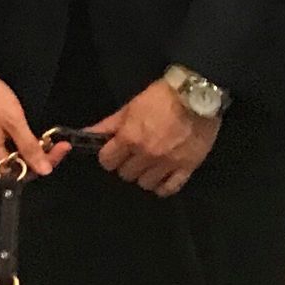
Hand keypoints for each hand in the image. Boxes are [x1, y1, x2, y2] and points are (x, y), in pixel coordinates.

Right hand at [0, 73, 56, 175]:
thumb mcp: (15, 121)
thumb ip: (29, 147)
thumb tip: (43, 170)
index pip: (17, 175)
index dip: (40, 167)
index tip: (57, 152)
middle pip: (13, 167)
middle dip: (37, 157)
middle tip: (55, 144)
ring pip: (7, 156)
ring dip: (28, 149)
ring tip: (44, 138)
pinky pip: (0, 146)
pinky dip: (15, 142)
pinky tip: (24, 132)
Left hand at [91, 79, 219, 196]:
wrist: (197, 96)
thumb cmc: (160, 98)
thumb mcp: (130, 107)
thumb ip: (108, 125)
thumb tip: (87, 134)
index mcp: (129, 138)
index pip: (107, 161)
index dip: (108, 157)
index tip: (114, 152)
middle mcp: (146, 154)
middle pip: (126, 174)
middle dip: (126, 165)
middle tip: (133, 157)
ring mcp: (168, 163)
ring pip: (146, 184)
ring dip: (144, 175)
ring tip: (149, 166)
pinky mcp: (188, 167)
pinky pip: (170, 188)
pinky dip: (164, 186)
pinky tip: (162, 177)